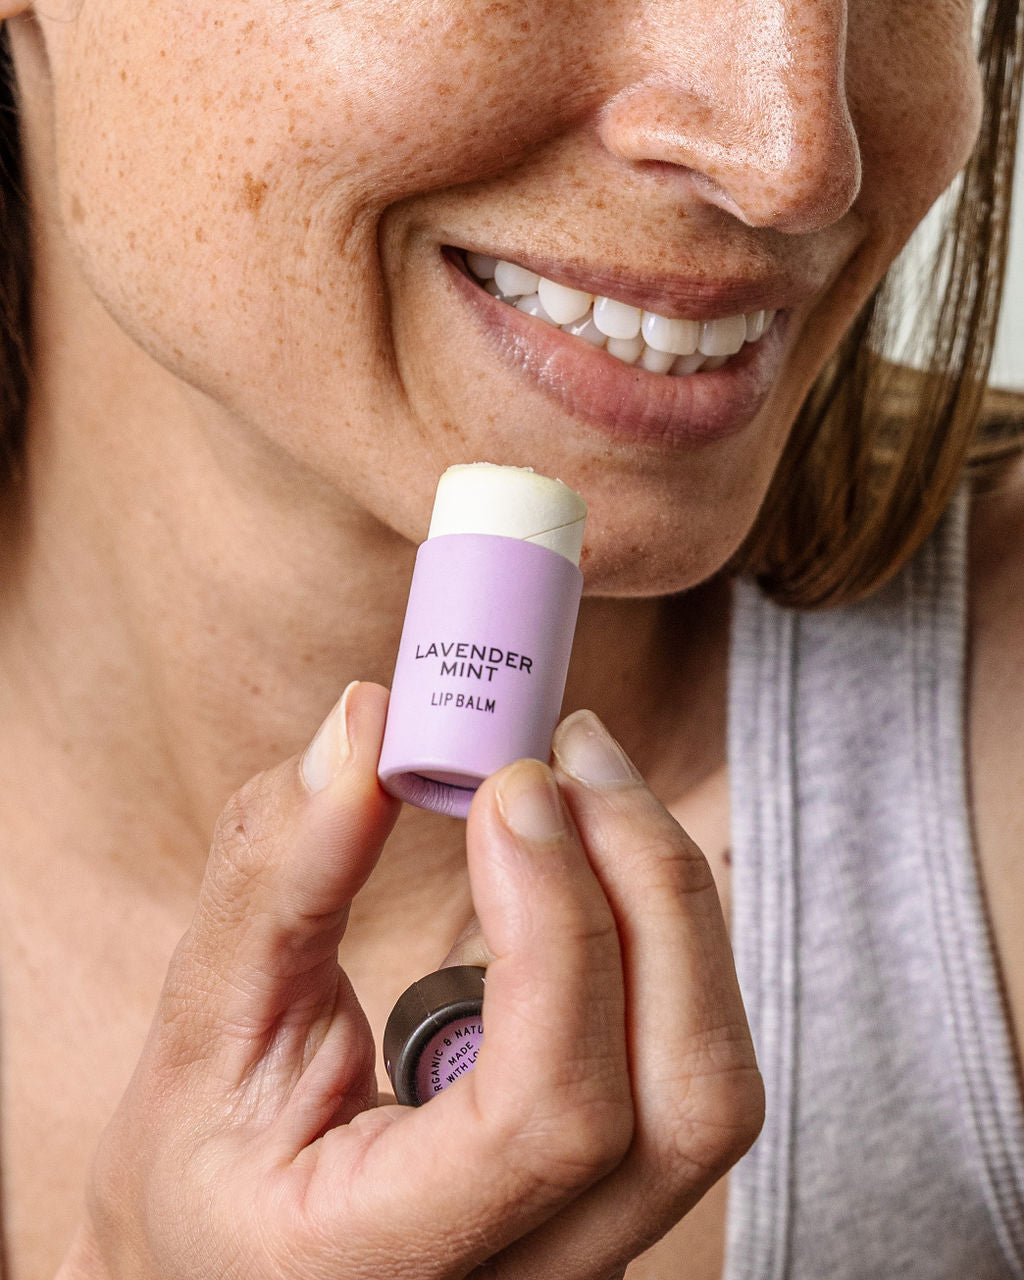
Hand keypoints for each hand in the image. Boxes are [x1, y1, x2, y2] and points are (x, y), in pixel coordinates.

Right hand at [59, 686, 762, 1279]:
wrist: (244, 1251)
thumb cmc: (205, 1161)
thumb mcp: (200, 1024)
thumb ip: (276, 874)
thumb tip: (364, 722)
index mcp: (390, 1261)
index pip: (547, 1115)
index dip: (558, 931)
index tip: (514, 787)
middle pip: (683, 1100)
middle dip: (648, 889)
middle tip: (570, 752)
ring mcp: (590, 1249)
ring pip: (710, 1084)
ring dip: (669, 900)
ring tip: (585, 781)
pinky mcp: (615, 1191)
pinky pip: (688, 1058)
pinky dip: (663, 931)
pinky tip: (592, 852)